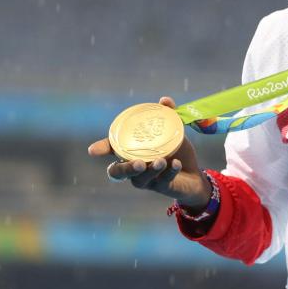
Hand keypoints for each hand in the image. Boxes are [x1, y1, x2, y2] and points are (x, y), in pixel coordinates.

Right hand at [87, 96, 210, 207]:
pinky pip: (162, 181)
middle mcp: (133, 168)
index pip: (112, 149)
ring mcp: (146, 180)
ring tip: (160, 161)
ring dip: (149, 170)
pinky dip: (169, 172)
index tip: (93, 150)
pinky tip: (176, 164)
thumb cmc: (177, 151)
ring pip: (138, 180)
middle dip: (125, 168)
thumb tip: (165, 100)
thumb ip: (169, 116)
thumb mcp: (173, 132)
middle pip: (117, 172)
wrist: (194, 173)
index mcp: (131, 151)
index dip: (101, 149)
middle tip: (138, 162)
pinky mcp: (161, 188)